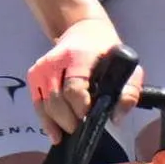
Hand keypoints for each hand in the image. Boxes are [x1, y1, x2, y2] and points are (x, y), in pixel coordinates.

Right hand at [25, 13, 127, 136]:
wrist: (83, 30)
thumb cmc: (106, 50)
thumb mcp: (127, 66)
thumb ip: (129, 92)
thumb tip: (115, 118)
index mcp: (80, 56)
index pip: (74, 87)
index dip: (80, 107)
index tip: (88, 118)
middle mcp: (57, 61)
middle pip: (56, 99)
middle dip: (68, 120)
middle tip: (80, 130)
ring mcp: (43, 67)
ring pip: (44, 103)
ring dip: (56, 123)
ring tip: (69, 134)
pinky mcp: (35, 74)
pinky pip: (37, 102)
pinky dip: (45, 120)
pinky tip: (54, 132)